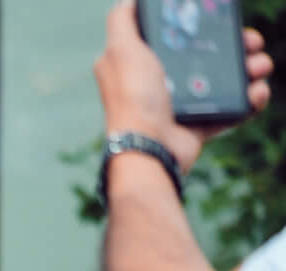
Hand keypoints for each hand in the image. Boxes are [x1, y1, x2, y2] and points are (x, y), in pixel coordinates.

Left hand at [96, 0, 272, 171]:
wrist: (148, 148)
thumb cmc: (133, 97)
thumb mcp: (121, 51)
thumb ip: (122, 23)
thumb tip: (130, 1)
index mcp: (145, 65)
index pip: (181, 39)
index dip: (206, 27)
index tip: (225, 21)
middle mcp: (163, 83)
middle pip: (210, 56)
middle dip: (238, 46)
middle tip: (252, 44)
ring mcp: (183, 105)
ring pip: (227, 80)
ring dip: (251, 69)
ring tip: (259, 67)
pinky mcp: (199, 125)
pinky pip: (233, 109)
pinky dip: (249, 100)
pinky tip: (256, 92)